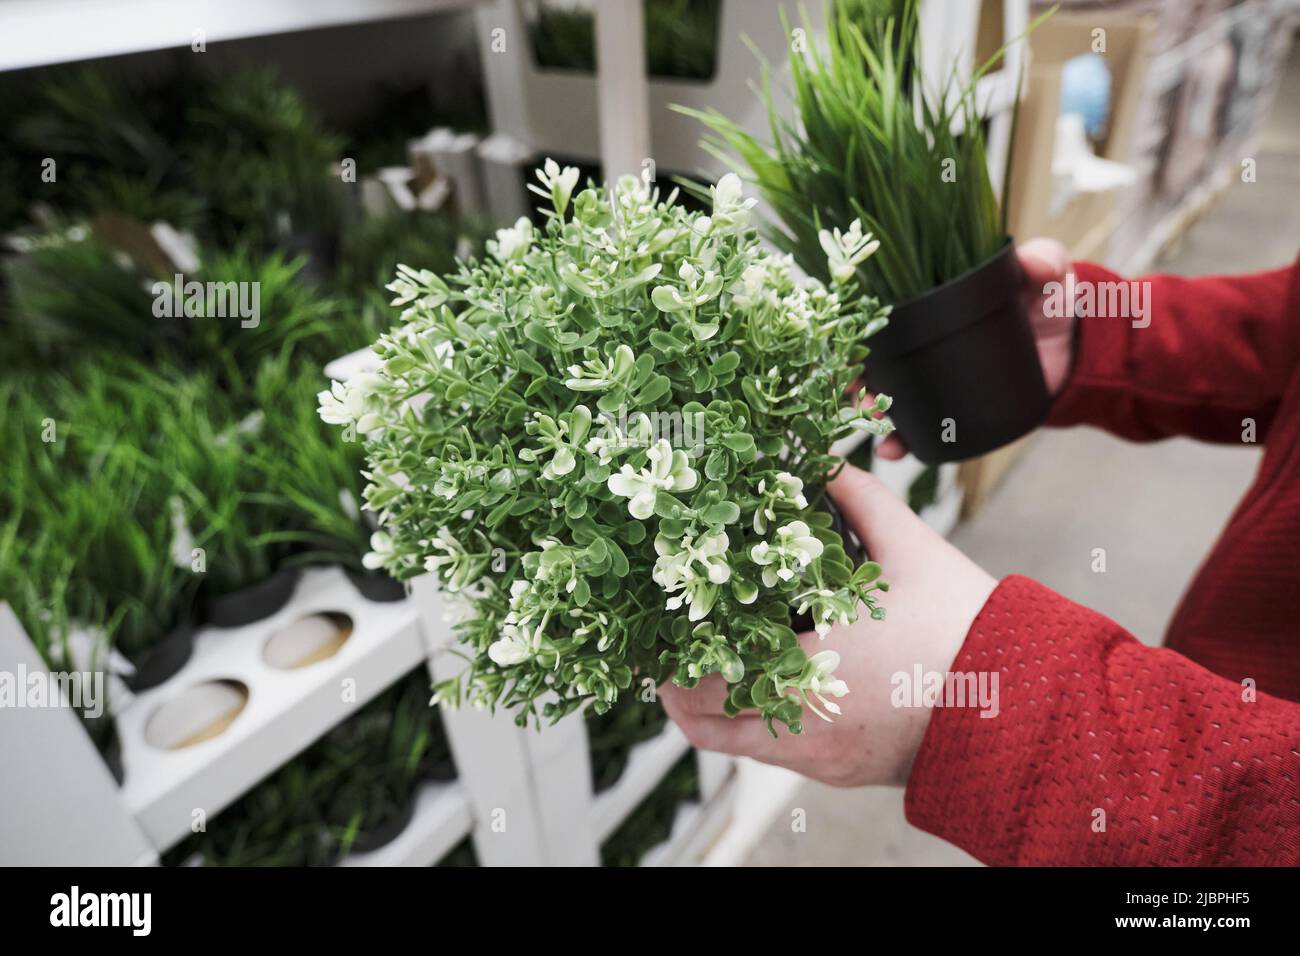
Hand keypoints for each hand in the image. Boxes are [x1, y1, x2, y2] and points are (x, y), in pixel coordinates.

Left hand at [659, 464, 996, 787]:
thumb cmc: (966, 631)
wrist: (1023, 706)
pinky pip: (778, 756)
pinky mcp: (841, 772)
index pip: (704, 679)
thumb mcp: (912, 550)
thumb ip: (861, 499)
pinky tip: (769, 690)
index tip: (661, 634)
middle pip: (705, 724)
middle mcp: (804, 723)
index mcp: (808, 668)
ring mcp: (821, 756)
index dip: (671, 660)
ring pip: (737, 747)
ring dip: (715, 714)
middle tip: (672, 655)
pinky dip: (758, 728)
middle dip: (680, 691)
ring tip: (710, 674)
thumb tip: (828, 461)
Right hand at [876, 237, 1074, 459]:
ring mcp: (932, 379)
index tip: (852, 347)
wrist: (1070, 353)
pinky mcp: (947, 409)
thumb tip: (1035, 263)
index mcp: (930, 304)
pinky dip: (899, 440)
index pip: (881, 318)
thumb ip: (1044, 261)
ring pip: (887, 398)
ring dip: (871, 415)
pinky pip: (916, 426)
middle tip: (860, 396)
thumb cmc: (1048, 305)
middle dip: (858, 382)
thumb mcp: (1046, 276)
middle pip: (874, 363)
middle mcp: (921, 343)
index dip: (859, 332)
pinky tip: (892, 450)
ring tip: (877, 427)